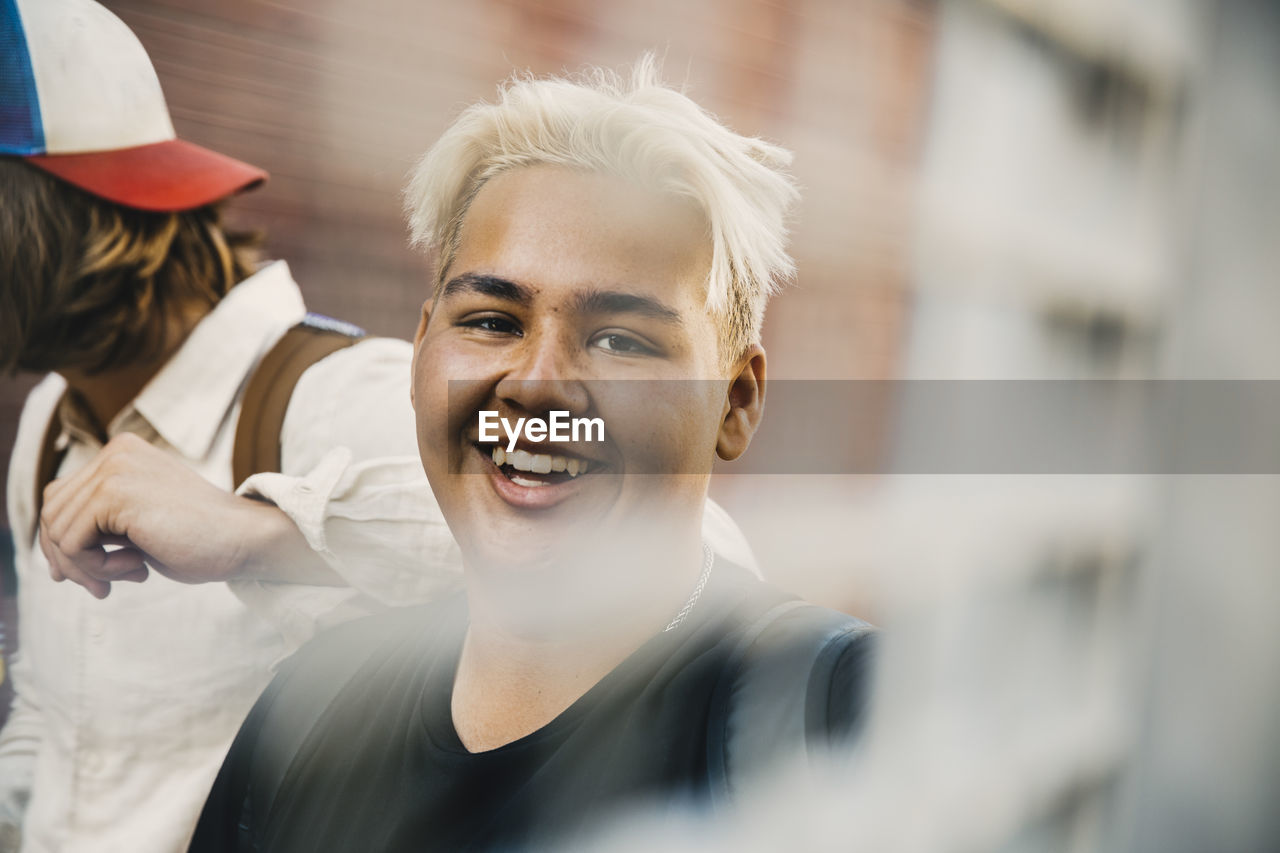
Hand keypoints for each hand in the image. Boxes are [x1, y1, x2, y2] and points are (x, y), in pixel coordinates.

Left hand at [38, 433, 283, 597]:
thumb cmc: (201, 540)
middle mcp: (115, 453)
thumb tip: (53, 558)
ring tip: (128, 574)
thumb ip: (103, 525)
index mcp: (122, 453)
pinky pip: (72, 542)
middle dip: (70, 559)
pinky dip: (96, 567)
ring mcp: (113, 469)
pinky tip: (137, 568)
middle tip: (103, 586)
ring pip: (57, 530)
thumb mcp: (142, 524)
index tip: (94, 575)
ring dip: (87, 567)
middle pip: (53, 512)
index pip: (63, 498)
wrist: (245, 539)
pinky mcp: (114, 492)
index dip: (67, 543)